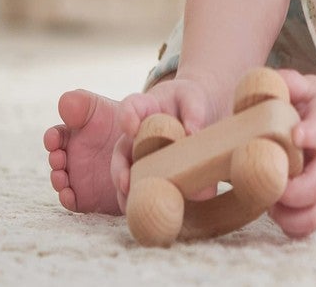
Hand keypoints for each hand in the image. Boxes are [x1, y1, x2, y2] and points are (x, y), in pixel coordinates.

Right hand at [111, 76, 225, 212]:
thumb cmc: (191, 101)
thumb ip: (194, 114)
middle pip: (120, 150)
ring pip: (125, 175)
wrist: (196, 114)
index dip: (126, 117)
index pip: (129, 107)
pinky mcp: (147, 174)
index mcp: (145, 108)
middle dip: (119, 169)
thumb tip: (193, 135)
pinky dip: (140, 202)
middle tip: (125, 183)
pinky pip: (138, 189)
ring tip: (131, 207)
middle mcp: (135, 134)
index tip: (131, 128)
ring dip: (126, 192)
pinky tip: (144, 215)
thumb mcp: (194, 99)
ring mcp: (138, 156)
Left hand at [270, 70, 315, 237]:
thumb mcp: (310, 85)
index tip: (294, 135)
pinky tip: (274, 208)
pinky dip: (290, 224)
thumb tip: (273, 82)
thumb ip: (291, 82)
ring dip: (286, 214)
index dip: (308, 135)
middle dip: (289, 191)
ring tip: (267, 199)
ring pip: (313, 214)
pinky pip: (308, 225)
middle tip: (266, 182)